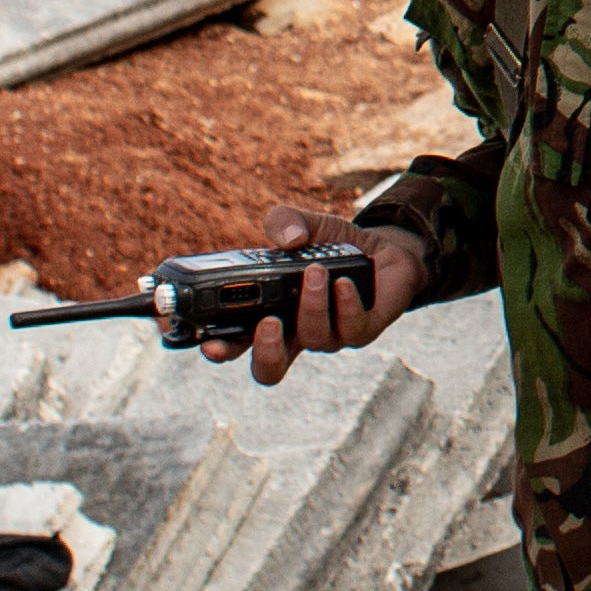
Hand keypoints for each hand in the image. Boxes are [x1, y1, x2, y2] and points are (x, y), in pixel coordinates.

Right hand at [217, 207, 424, 386]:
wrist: (382, 250)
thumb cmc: (332, 246)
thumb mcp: (303, 225)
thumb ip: (283, 221)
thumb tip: (287, 238)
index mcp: (267, 314)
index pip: (233, 343)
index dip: (217, 349)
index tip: (208, 343)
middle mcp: (295, 333)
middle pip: (269, 370)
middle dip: (264, 352)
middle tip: (267, 323)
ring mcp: (329, 335)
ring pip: (313, 339)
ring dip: (312, 305)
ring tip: (315, 272)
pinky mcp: (362, 330)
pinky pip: (351, 329)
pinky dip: (345, 304)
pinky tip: (344, 282)